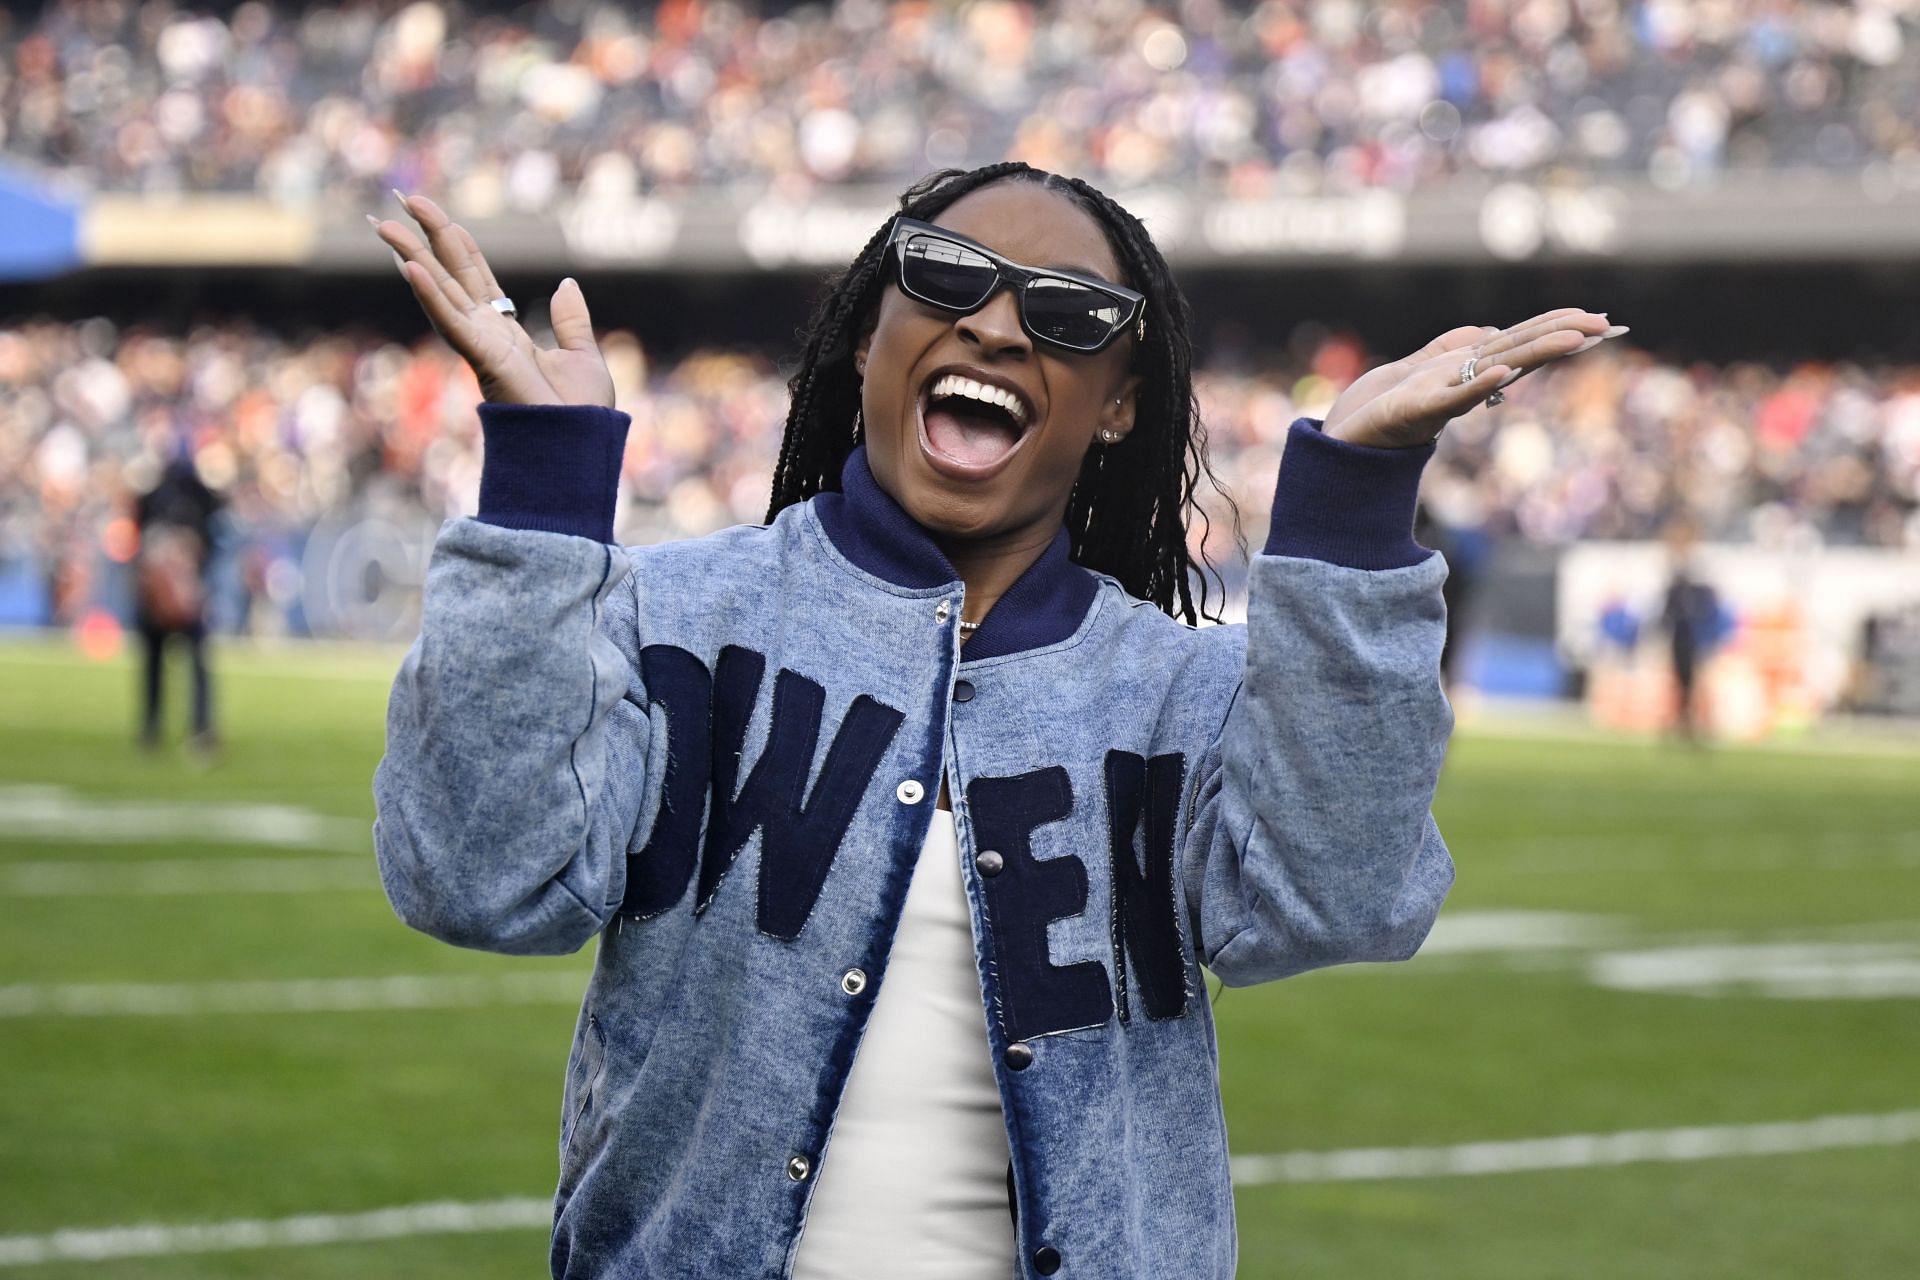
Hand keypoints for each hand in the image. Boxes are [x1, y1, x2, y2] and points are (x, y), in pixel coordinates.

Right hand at [368, 191, 614, 408]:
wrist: (579, 445)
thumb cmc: (580, 413)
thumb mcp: (581, 355)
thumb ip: (572, 320)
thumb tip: (566, 283)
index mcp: (506, 330)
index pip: (475, 276)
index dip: (456, 243)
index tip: (435, 214)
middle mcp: (485, 333)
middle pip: (449, 273)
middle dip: (426, 236)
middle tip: (401, 199)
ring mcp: (480, 345)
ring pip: (439, 291)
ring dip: (412, 257)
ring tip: (386, 226)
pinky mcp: (483, 359)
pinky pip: (451, 321)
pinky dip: (432, 295)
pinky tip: (413, 267)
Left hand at [1321, 309, 1627, 448]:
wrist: (1343, 440)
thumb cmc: (1379, 409)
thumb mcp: (1418, 367)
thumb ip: (1450, 347)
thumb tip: (1489, 330)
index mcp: (1465, 369)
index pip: (1520, 343)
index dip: (1556, 329)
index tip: (1599, 320)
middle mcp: (1463, 383)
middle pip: (1519, 352)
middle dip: (1561, 337)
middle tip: (1606, 326)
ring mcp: (1444, 398)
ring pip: (1498, 370)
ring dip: (1537, 354)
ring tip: (1575, 340)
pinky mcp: (1417, 411)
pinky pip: (1453, 398)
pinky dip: (1480, 385)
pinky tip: (1504, 372)